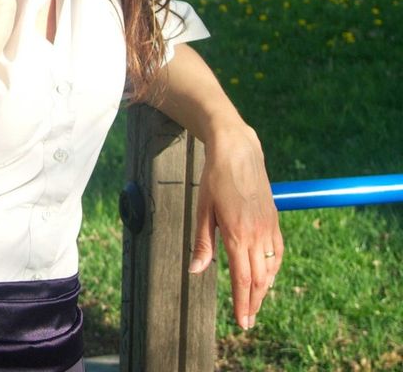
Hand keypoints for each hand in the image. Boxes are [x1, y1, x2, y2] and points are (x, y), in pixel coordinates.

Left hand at [190, 125, 282, 329]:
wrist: (238, 152)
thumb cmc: (214, 179)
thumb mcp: (203, 210)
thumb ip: (202, 243)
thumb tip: (196, 270)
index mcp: (237, 234)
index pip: (243, 279)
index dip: (243, 303)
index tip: (242, 322)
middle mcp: (257, 234)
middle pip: (259, 279)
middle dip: (254, 303)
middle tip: (248, 322)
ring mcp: (268, 227)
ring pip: (270, 268)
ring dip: (264, 289)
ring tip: (255, 304)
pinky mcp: (273, 219)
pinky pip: (277, 251)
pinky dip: (274, 268)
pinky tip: (268, 275)